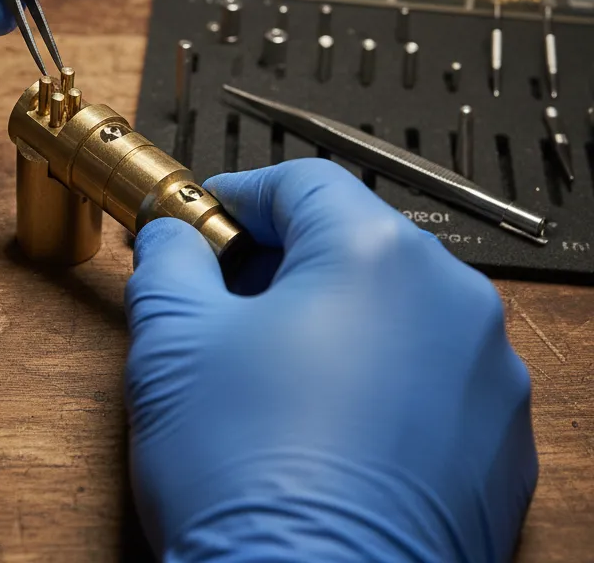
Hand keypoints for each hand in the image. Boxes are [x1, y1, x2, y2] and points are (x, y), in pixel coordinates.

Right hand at [125, 159, 536, 562]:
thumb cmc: (250, 483)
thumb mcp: (173, 341)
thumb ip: (168, 259)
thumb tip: (171, 235)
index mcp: (379, 256)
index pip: (303, 182)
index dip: (240, 194)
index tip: (206, 220)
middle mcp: (452, 303)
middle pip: (353, 239)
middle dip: (281, 258)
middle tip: (222, 295)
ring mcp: (485, 376)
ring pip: (393, 306)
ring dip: (328, 314)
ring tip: (266, 365)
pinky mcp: (497, 443)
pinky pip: (428, 373)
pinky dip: (375, 372)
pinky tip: (320, 417)